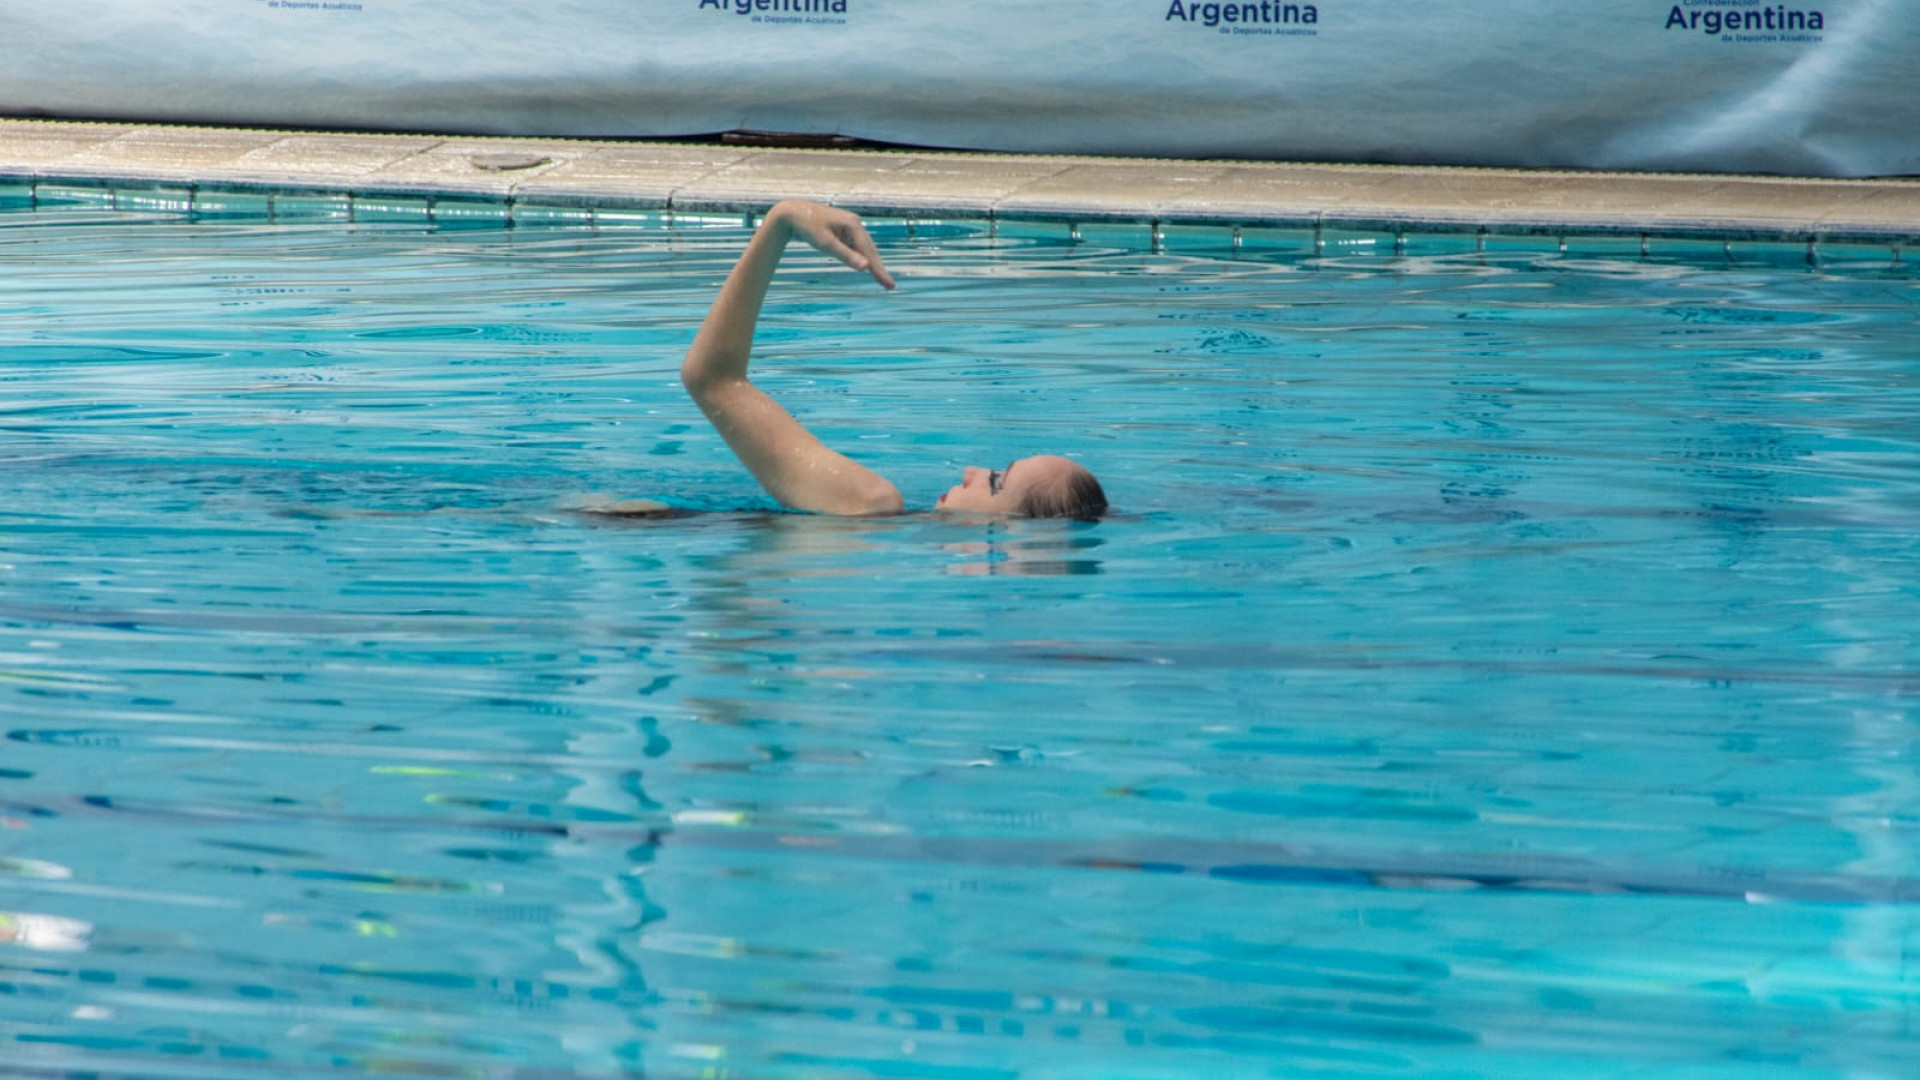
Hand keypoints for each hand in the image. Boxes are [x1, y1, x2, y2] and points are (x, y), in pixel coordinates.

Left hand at [770, 200, 895, 289]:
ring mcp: (849, 226)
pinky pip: (855, 246)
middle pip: (869, 250)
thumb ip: (847, 256)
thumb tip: (866, 268)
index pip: (869, 252)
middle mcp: (855, 223)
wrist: (791, 214)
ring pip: (863, 248)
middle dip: (878, 268)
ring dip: (871, 263)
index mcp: (854, 225)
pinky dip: (860, 257)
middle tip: (889, 285)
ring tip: (881, 279)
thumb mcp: (826, 244)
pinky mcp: (843, 230)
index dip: (879, 269)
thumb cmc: (807, 227)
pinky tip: (864, 266)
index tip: (889, 284)